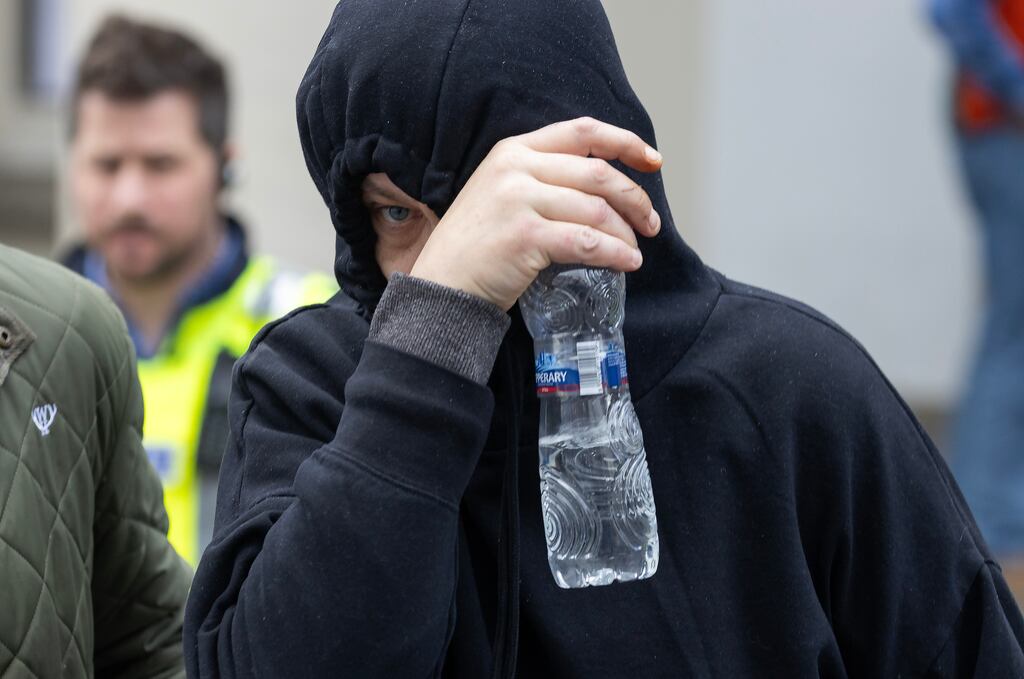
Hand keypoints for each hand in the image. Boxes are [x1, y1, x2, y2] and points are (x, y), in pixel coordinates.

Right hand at [409, 117, 662, 310]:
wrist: (442, 284)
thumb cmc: (477, 246)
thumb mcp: (502, 194)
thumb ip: (543, 179)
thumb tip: (605, 188)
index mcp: (514, 151)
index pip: (582, 131)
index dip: (625, 143)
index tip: (653, 161)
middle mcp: (516, 168)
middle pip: (598, 173)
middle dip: (634, 199)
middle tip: (651, 224)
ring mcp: (518, 200)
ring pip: (596, 210)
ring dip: (626, 233)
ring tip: (636, 250)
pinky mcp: (525, 236)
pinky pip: (586, 242)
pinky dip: (614, 253)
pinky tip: (626, 263)